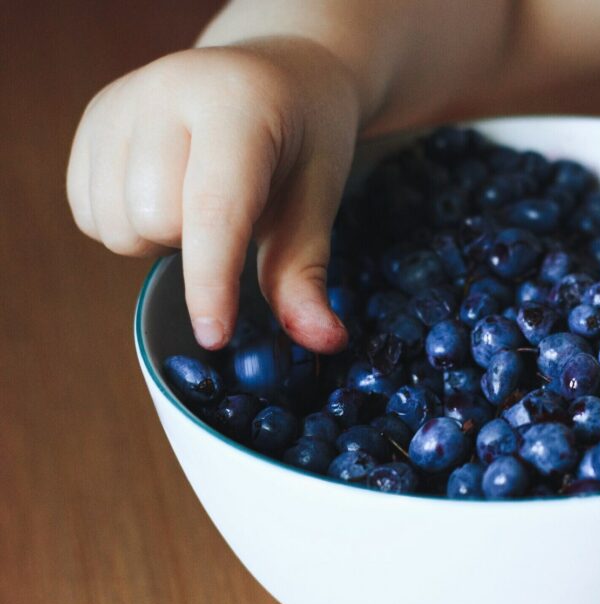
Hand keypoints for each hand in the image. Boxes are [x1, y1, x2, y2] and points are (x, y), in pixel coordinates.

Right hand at [67, 39, 360, 352]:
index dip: (212, 282)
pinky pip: (88, 215)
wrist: (277, 78)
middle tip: (236, 212)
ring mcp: (121, 101)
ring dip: (160, 238)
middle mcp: (167, 90)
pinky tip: (166, 193)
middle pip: (156, 223)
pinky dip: (127, 224)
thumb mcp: (318, 200)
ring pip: (116, 227)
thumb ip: (306, 272)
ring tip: (200, 198)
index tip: (214, 337)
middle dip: (197, 245)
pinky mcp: (92, 119)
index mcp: (237, 104)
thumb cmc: (304, 140)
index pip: (214, 208)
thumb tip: (323, 341)